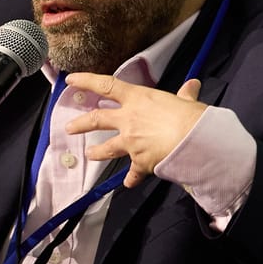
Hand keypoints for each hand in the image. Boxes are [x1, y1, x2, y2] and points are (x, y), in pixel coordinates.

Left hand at [64, 74, 207, 188]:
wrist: (193, 141)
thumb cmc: (191, 117)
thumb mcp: (187, 102)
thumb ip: (186, 95)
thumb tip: (192, 85)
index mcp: (139, 98)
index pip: (106, 85)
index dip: (86, 81)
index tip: (71, 80)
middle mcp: (129, 119)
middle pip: (97, 119)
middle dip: (80, 124)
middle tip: (69, 128)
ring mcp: (131, 142)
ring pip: (107, 148)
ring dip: (97, 152)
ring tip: (90, 154)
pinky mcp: (139, 161)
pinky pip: (133, 172)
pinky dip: (131, 179)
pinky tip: (128, 183)